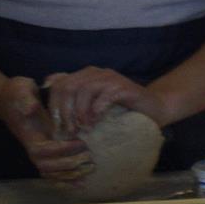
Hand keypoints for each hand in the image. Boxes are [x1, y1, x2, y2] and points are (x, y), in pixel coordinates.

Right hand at [0, 76, 89, 180]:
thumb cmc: (19, 94)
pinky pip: (54, 172)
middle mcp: (34, 146)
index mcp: (29, 135)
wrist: (12, 99)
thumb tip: (31, 108)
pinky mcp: (47, 153)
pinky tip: (83, 182)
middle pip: (47, 166)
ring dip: (71, 175)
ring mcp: (40, 151)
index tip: (79, 142)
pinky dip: (68, 180)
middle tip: (89, 156)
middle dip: (69, 164)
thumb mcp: (22, 90)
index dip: (60, 150)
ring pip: (51, 173)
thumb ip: (27, 100)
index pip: (42, 150)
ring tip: (90, 170)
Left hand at [39, 67, 167, 136]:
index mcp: (85, 75)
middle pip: (68, 86)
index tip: (56, 125)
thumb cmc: (122, 110)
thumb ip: (75, 99)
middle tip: (69, 130)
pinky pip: (105, 96)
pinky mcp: (124, 87)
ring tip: (83, 128)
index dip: (53, 104)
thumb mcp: (93, 105)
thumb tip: (49, 95)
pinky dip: (97, 110)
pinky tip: (97, 122)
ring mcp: (111, 78)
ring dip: (80, 112)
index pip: (58, 84)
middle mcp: (97, 73)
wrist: (155, 109)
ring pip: (84, 90)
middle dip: (65, 111)